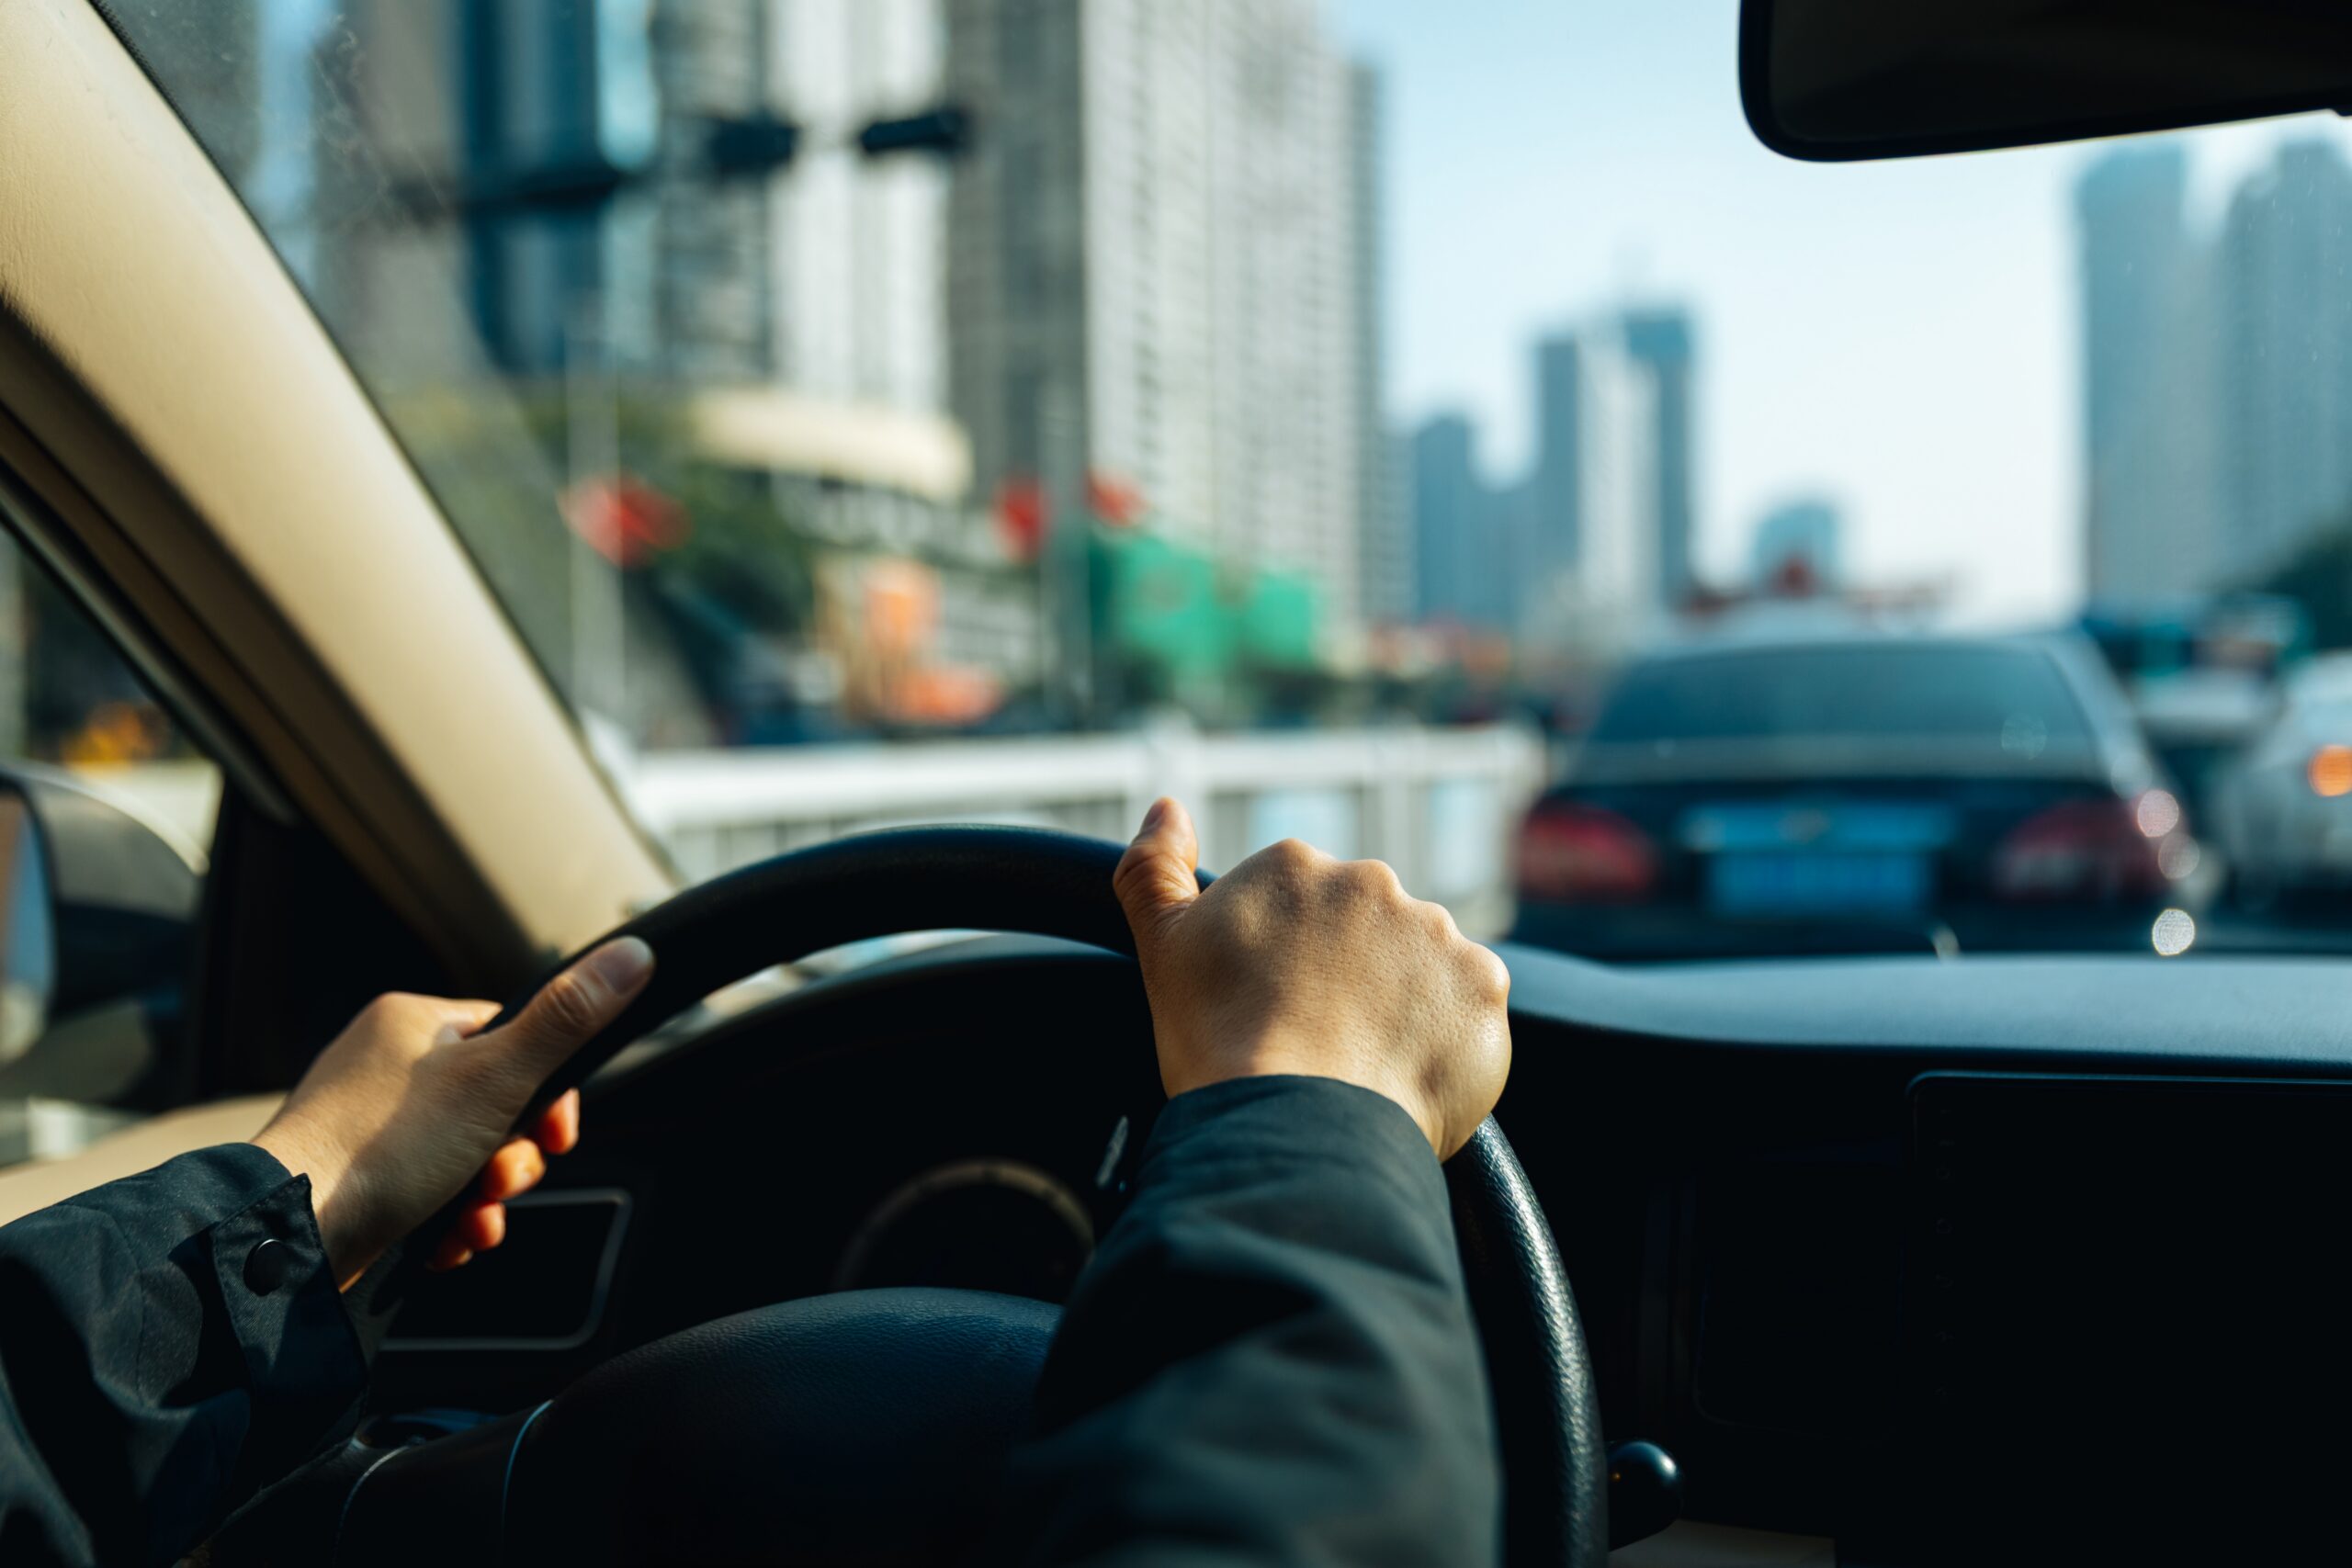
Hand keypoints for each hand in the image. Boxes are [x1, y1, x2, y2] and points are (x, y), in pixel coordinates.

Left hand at [251, 938, 655, 1284]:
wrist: (289, 1236)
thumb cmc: (385, 1149)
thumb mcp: (496, 1078)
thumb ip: (567, 1020)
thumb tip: (634, 952)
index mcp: (411, 1020)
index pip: (511, 1035)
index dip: (549, 1092)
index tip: (559, 1135)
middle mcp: (382, 1063)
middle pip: (492, 1102)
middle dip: (514, 1156)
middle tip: (505, 1181)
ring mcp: (362, 1123)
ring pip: (462, 1154)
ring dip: (484, 1196)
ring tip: (472, 1220)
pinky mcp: (352, 1179)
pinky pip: (424, 1191)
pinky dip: (446, 1219)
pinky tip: (445, 1242)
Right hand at [1112, 798, 1510, 1159]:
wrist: (1293, 1124)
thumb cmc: (1220, 1041)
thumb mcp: (1164, 947)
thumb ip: (1153, 868)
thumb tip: (1166, 809)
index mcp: (1296, 866)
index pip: (1303, 908)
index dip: (1291, 964)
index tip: (1277, 1008)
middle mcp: (1373, 882)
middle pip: (1368, 931)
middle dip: (1352, 977)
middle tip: (1320, 1039)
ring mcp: (1435, 931)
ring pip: (1422, 966)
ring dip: (1404, 1003)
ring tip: (1362, 1064)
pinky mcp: (1483, 985)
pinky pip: (1470, 1009)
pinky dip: (1447, 1040)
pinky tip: (1404, 1074)